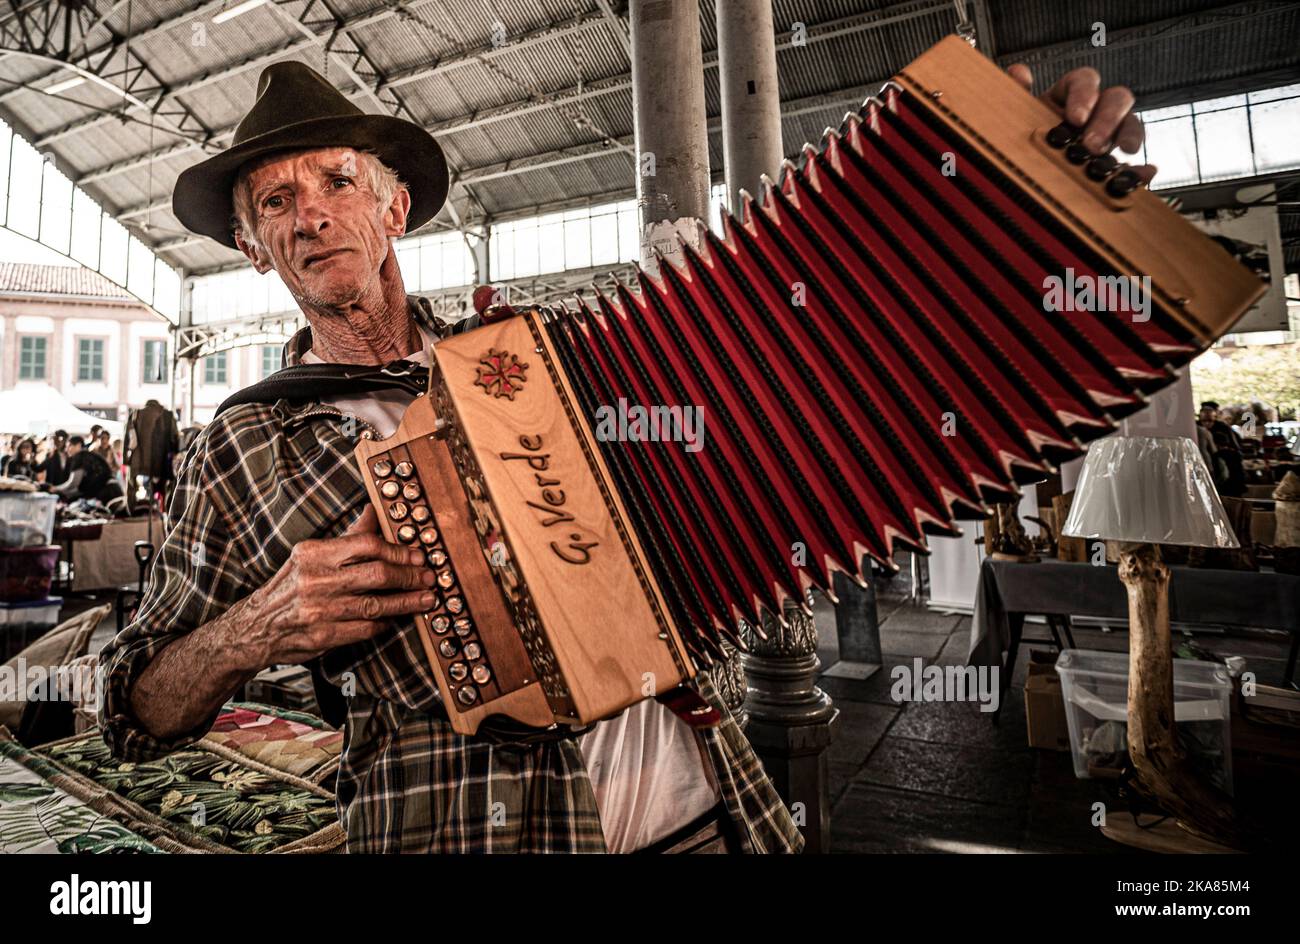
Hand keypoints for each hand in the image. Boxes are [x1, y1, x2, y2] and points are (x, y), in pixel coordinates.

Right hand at [244, 505, 435, 664]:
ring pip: (376, 605)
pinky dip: (385, 623)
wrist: (255, 628)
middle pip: (377, 574)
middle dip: (409, 576)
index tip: (416, 555)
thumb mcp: (310, 555)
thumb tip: (373, 512)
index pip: (366, 545)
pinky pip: (366, 629)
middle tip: (428, 577)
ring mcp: (319, 610)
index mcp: (313, 554)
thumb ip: (346, 537)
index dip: (398, 550)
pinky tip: (395, 618)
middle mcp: (315, 580)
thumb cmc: (289, 587)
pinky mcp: (323, 637)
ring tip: (426, 599)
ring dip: (407, 602)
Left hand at [1007, 64, 1156, 184]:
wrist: (1021, 167)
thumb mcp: (1013, 115)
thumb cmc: (1019, 134)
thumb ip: (1014, 93)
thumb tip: (1018, 73)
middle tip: (1092, 145)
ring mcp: (1108, 134)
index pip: (1084, 80)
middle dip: (1107, 120)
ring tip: (1123, 154)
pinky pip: (1134, 162)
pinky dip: (1140, 168)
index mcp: (1068, 94)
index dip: (1084, 95)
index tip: (1075, 118)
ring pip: (1131, 124)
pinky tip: (1144, 175)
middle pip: (1115, 99)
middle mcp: (1094, 110)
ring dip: (1130, 136)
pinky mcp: (1114, 161)